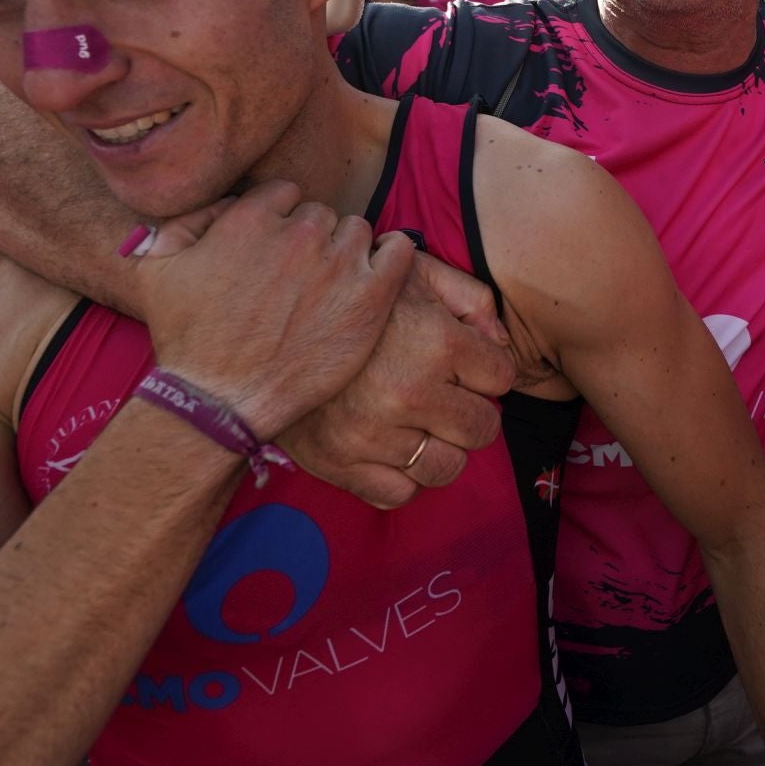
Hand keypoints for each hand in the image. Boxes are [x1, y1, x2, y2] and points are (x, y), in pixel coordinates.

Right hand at [132, 181, 416, 439]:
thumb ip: (180, 225)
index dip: (280, 222)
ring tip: (331, 285)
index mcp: (251, 218)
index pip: (284, 195)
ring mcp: (337, 264)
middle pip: (320, 214)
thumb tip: (217, 206)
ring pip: (356, 231)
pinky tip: (379, 269)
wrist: (221, 399)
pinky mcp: (369, 297)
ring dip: (346, 250)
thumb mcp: (158, 272)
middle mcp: (298, 234)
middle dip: (310, 240)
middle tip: (299, 278)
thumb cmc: (188, 340)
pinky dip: (392, 252)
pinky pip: (399, 250)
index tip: (276, 251)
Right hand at [281, 251, 517, 508]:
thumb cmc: (352, 295)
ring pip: (447, 467)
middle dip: (470, 409)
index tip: (464, 362)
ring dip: (440, 446)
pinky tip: (391, 446)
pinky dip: (401, 476)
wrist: (263, 320)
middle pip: (482, 429)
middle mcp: (410, 392)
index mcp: (436, 341)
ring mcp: (374, 435)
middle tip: (444, 394)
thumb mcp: (415, 271)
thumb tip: (499, 343)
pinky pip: (400, 494)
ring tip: (419, 422)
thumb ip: (470, 298)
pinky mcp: (341, 465)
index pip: (501, 377)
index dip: (486, 368)